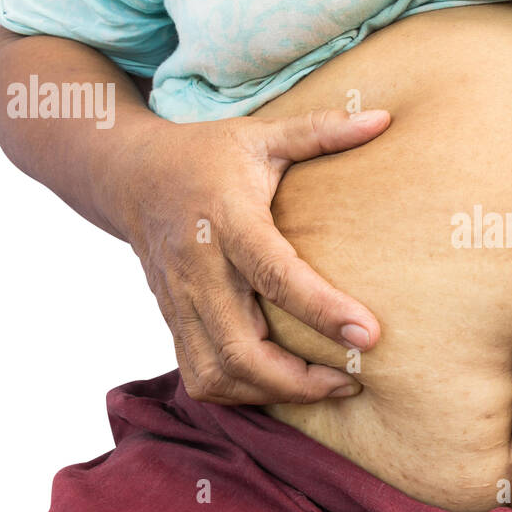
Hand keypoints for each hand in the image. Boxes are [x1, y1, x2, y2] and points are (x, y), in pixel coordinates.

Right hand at [106, 107, 391, 404]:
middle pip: (241, 348)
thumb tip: (383, 117)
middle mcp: (199, 269)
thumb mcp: (261, 135)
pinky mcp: (172, 320)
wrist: (128, 175)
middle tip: (353, 380)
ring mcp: (180, 301)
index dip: (322, 309)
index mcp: (227, 220)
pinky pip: (200, 376)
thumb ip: (322, 130)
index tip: (369, 335)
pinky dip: (241, 394)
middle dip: (299, 379)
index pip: (275, 274)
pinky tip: (281, 385)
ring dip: (272, 393)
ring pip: (216, 373)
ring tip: (326, 387)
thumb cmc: (206, 154)